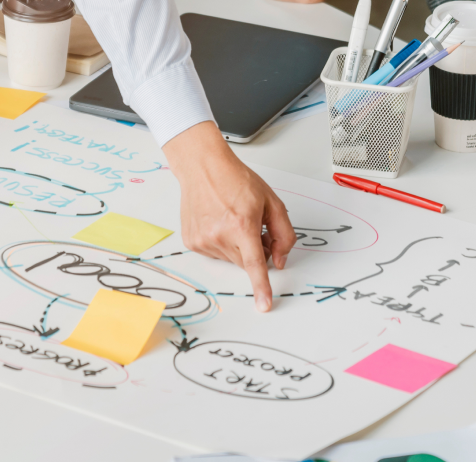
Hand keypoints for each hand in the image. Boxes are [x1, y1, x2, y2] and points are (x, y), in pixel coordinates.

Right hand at [164, 122, 296, 311]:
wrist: (203, 168)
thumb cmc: (236, 181)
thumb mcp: (271, 201)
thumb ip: (283, 234)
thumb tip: (280, 260)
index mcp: (242, 224)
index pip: (254, 263)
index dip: (261, 286)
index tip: (264, 305)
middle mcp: (219, 235)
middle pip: (246, 261)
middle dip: (254, 249)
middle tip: (252, 226)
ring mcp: (203, 240)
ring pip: (231, 259)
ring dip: (237, 246)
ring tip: (232, 219)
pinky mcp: (192, 242)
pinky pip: (215, 253)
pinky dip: (221, 242)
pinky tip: (218, 221)